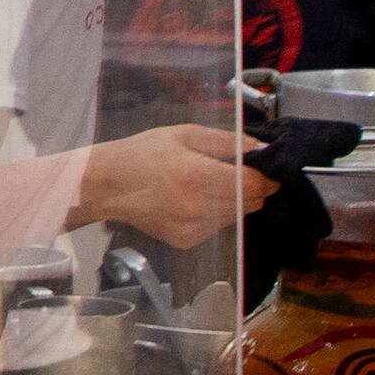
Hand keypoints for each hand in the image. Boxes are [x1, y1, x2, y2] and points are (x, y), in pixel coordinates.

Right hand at [80, 123, 267, 250]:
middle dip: (254, 187)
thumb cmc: (141, 154)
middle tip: (242, 171)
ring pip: (237, 215)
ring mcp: (192, 228)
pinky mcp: (186, 240)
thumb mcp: (184, 134)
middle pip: (251, 202)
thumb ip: (227, 141)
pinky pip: (218, 226)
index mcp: (198, 176)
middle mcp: (197, 207)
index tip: (268, 167)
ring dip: (236, 199)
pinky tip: (196, 198)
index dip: (268, 176)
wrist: (106, 186)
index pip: (254, 185)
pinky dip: (217, 212)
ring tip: (211, 182)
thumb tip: (261, 148)